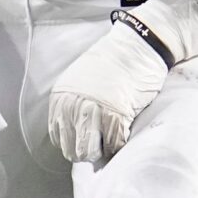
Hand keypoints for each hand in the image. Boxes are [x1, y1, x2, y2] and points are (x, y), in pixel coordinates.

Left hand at [45, 0, 197, 165]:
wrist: (138, 45)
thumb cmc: (112, 63)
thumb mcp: (78, 79)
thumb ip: (72, 104)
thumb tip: (73, 132)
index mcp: (62, 98)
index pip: (60, 137)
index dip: (75, 142)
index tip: (87, 140)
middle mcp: (74, 106)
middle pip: (74, 149)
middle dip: (88, 151)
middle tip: (101, 146)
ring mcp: (95, 111)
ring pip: (92, 151)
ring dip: (103, 151)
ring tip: (111, 142)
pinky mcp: (117, 115)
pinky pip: (114, 144)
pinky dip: (119, 145)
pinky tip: (123, 134)